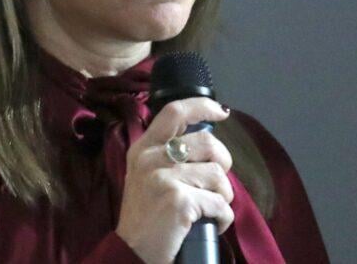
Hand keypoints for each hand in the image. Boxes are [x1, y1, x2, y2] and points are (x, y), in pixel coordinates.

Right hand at [114, 98, 234, 263]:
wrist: (132, 254)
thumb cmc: (145, 218)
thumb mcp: (146, 176)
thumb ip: (167, 154)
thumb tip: (208, 142)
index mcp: (143, 148)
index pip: (175, 112)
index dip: (202, 106)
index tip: (221, 112)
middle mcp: (150, 159)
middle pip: (208, 143)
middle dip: (223, 163)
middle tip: (217, 182)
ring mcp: (164, 179)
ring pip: (217, 175)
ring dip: (223, 195)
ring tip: (211, 209)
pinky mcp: (179, 201)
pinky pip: (220, 203)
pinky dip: (223, 217)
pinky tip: (211, 224)